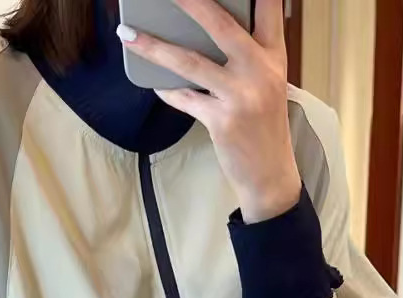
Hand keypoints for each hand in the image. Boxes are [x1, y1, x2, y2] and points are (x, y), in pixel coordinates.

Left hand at [118, 0, 300, 223]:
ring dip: (154, 47)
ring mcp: (241, 96)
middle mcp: (260, 71)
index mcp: (274, 56)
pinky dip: (167, 90)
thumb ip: (246, 56)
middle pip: (220, 24)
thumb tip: (200, 34)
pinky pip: (184, 98)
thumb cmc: (263, 128)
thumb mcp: (267, 84)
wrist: (270, 176)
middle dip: (189, 1)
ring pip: (189, 62)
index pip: (267, 8)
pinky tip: (154, 84)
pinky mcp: (222, 121)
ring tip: (128, 33)